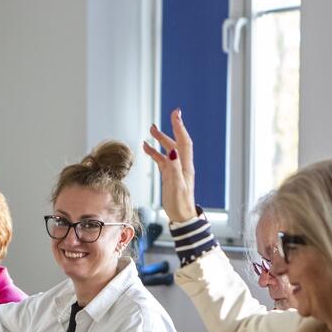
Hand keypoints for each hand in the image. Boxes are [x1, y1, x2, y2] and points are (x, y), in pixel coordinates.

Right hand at [142, 108, 196, 222]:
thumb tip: (171, 151)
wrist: (182, 217)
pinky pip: (161, 161)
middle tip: (163, 118)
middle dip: (169, 130)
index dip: (179, 127)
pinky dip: (154, 153)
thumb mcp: (176, 186)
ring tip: (150, 130)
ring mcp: (175, 170)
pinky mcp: (169, 176)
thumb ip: (174, 168)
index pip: (183, 142)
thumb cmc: (180, 204)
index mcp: (185, 166)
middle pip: (175, 143)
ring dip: (160, 140)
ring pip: (168, 150)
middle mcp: (181, 165)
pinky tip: (146, 148)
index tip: (175, 114)